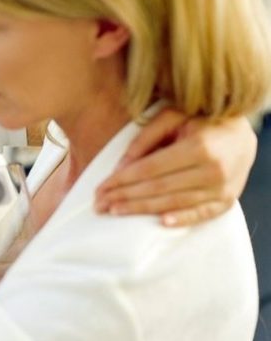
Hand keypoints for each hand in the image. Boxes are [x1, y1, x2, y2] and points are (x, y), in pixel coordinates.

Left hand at [95, 108, 256, 225]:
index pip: (150, 169)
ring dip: (141, 209)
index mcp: (199, 147)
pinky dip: (181, 220)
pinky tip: (159, 223)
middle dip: (125, 197)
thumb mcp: (172, 117)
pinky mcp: (227, 202)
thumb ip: (144, 139)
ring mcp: (222, 189)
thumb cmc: (200, 121)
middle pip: (158, 188)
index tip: (100, 188)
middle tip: (99, 205)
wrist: (242, 133)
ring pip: (173, 203)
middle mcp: (212, 170)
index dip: (122, 180)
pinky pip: (201, 214)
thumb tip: (119, 167)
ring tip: (115, 211)